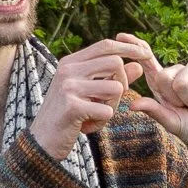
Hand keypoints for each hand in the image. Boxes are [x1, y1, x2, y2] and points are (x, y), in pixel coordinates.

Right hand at [30, 39, 147, 158]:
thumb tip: (138, 66)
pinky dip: (101, 122)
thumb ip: (112, 78)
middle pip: (115, 63)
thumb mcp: (89, 93)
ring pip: (116, 88)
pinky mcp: (72, 107)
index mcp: (70, 62)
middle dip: (122, 84)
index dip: (129, 48)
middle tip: (109, 102)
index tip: (145, 54)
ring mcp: (69, 87)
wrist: (41, 141)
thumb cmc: (67, 115)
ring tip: (93, 116)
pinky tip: (85, 126)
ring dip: (112, 107)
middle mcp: (68, 70)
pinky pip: (107, 110)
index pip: (106, 45)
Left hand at [113, 34, 187, 181]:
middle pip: (163, 77)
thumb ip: (155, 111)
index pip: (147, 62)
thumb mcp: (172, 123)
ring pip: (182, 82)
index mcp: (164, 86)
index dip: (136, 48)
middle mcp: (178, 74)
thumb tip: (132, 104)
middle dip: (177, 100)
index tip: (119, 36)